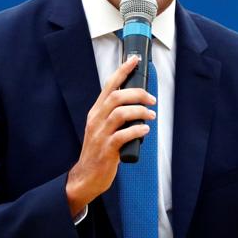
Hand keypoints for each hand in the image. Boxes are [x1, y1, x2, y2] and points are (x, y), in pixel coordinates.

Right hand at [65, 55, 156, 216]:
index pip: (109, 86)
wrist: (85, 177)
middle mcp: (96, 120)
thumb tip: (137, 105)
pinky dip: (137, 130)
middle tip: (151, 99)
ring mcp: (100, 134)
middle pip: (116, 97)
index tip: (134, 60)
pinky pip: (123, 135)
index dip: (122, 71)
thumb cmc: (98, 152)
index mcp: (96, 112)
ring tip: (151, 115)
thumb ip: (114, 116)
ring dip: (140, 112)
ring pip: (120, 113)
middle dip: (137, 93)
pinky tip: (145, 130)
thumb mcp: (102, 128)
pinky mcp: (107, 149)